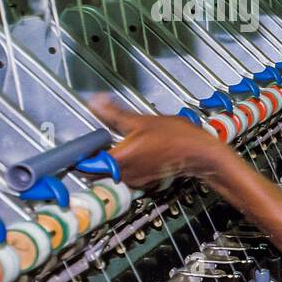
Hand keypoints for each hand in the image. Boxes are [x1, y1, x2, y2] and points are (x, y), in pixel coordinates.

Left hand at [90, 96, 223, 188]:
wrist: (202, 154)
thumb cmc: (179, 139)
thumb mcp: (143, 119)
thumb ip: (114, 113)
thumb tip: (97, 101)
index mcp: (120, 159)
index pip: (84, 164)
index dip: (78, 154)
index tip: (78, 145)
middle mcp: (125, 174)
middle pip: (95, 170)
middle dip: (94, 157)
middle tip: (97, 142)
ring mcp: (135, 179)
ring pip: (111, 172)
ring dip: (110, 161)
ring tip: (118, 145)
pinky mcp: (144, 180)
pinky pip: (126, 174)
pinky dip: (126, 165)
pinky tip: (135, 152)